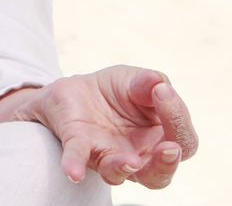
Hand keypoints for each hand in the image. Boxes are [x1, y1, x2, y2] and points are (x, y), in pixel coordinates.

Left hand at [16, 65, 198, 188]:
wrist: (75, 89)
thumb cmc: (117, 91)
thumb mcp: (135, 80)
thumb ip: (148, 82)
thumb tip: (157, 81)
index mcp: (160, 139)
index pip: (183, 141)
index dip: (178, 120)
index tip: (162, 90)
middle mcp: (137, 156)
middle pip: (158, 176)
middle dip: (165, 164)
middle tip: (169, 148)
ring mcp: (106, 156)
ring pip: (118, 174)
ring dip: (124, 168)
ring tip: (131, 162)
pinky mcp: (79, 145)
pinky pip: (78, 158)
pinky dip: (75, 164)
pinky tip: (74, 173)